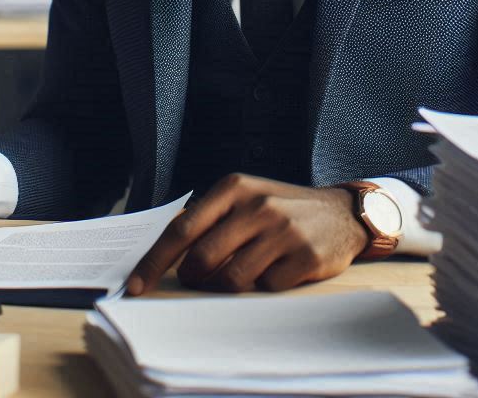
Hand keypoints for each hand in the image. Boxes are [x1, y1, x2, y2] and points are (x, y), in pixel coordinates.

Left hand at [127, 174, 368, 294]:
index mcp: (235, 188)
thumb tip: (168, 256)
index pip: (183, 229)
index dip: (155, 261)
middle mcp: (257, 206)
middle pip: (202, 259)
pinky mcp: (304, 257)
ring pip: (231, 280)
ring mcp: (282, 232)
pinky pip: (266, 289)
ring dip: (230, 284)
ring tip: (246, 269)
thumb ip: (211, 219)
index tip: (136, 286)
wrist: (340, 212)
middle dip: (196, 276)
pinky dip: (265, 285)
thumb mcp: (246, 198)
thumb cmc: (282, 208)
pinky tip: (278, 268)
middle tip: (206, 276)